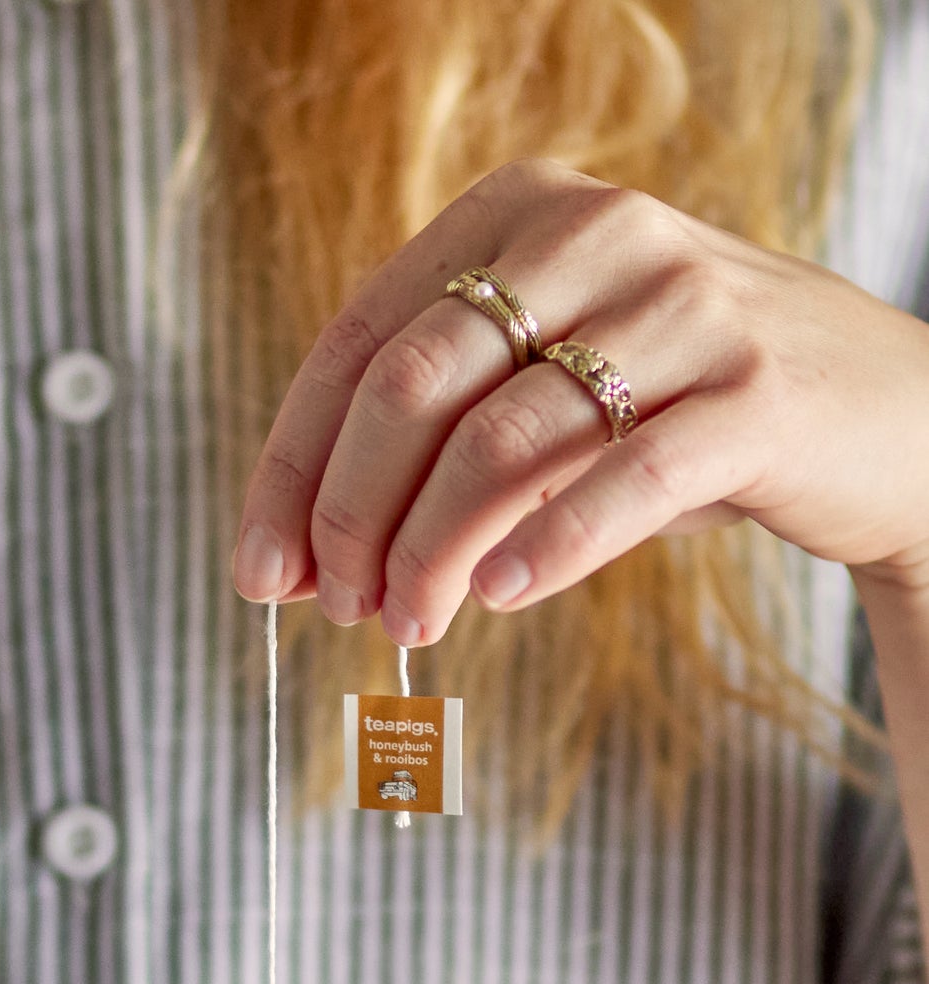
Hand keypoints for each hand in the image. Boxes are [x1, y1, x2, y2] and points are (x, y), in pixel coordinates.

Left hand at [232, 157, 928, 643]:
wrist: (879, 414)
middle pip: (414, 386)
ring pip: (502, 441)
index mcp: (518, 214)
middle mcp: (595, 233)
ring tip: (411, 625)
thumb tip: (303, 557)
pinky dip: (550, 545)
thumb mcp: (547, 394)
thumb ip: (437, 445)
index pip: (360, 343)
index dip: (297, 468)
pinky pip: (624, 478)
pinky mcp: (755, 394)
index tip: (260, 571)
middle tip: (339, 609)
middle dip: (353, 514)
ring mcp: (682, 306)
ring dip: (434, 553)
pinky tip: (503, 598)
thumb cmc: (677, 407)